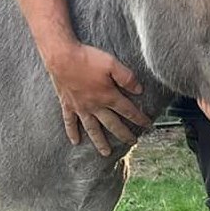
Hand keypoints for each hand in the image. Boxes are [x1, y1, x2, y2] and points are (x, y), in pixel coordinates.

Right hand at [48, 42, 150, 156]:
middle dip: (124, 134)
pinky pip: (70, 122)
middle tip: (132, 142)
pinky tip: (75, 142)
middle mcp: (95, 106)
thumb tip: (139, 90)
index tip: (148, 126)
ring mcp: (80, 107)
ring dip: (100, 142)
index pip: (128, 110)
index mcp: (108, 96)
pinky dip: (72, 132)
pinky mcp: (67, 105)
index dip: (139, 118)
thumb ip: (127, 78)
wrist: (61, 57)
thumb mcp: (112, 63)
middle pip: (112, 124)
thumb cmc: (87, 58)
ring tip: (106, 153)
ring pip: (92, 129)